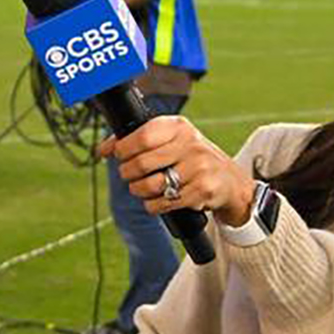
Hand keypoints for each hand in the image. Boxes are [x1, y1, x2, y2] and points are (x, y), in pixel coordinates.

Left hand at [99, 115, 256, 226]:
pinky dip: (153, 205)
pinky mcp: (202, 191)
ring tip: (140, 189)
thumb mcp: (172, 141)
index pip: (143, 135)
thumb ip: (138, 140)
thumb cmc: (192, 159)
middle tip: (128, 176)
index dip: (123, 148)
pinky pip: (163, 203)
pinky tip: (157, 201)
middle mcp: (191, 144)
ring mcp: (199, 168)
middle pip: (142, 163)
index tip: (117, 155)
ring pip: (150, 186)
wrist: (231, 182)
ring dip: (138, 191)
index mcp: (179, 127)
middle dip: (127, 173)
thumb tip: (102, 149)